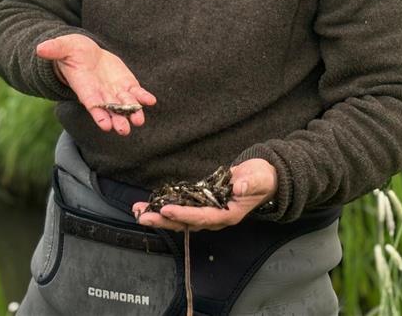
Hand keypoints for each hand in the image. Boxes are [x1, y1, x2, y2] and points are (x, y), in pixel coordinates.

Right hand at [36, 34, 156, 134]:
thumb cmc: (72, 51)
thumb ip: (54, 49)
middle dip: (117, 120)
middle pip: (110, 111)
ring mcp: (115, 91)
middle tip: (124, 130)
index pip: (92, 105)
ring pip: (125, 105)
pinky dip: (143, 97)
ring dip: (133, 113)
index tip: (105, 125)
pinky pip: (136, 93)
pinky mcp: (126, 84)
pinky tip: (151, 100)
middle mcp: (101, 94)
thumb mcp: (63, 47)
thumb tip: (39, 48)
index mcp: (85, 89)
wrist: (87, 53)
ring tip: (139, 120)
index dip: (98, 114)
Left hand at [132, 159, 277, 230]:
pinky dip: (165, 205)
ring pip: (180, 218)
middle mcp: (215, 217)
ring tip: (138, 211)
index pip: (203, 217)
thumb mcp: (260, 179)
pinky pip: (181, 207)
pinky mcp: (201, 202)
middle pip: (186, 222)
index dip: (184, 215)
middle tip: (142, 216)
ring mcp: (207, 211)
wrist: (263, 178)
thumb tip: (239, 186)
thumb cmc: (262, 179)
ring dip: (159, 215)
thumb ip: (250, 183)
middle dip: (164, 220)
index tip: (167, 209)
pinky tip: (150, 203)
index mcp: (228, 214)